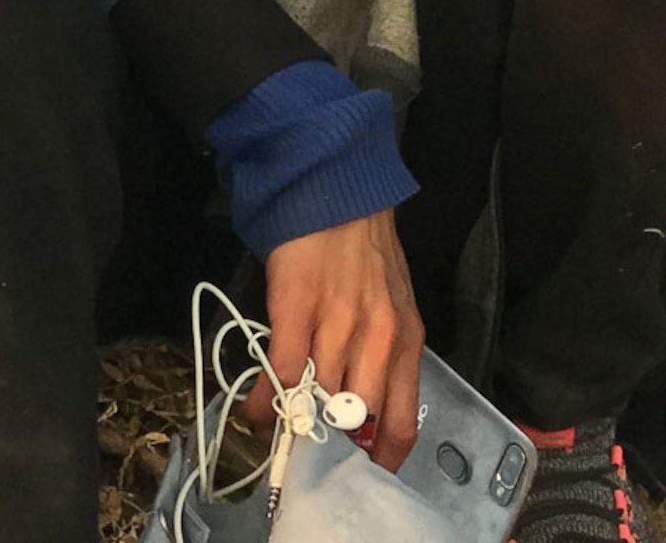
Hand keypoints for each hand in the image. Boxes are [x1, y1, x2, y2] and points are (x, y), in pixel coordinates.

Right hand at [242, 208, 424, 472]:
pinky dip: (267, 394)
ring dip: (293, 417)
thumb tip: (359, 408)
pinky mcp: (297, 307)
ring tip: (278, 427)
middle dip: (331, 435)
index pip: (401, 422)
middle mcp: (377, 338)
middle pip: (355, 416)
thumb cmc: (364, 250)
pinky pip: (283, 369)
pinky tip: (258, 404)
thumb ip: (383, 353)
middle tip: (310, 443)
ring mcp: (337, 323)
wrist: (337, 190)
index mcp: (406, 342)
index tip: (360, 474)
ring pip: (316, 396)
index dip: (380, 458)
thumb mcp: (391, 305)